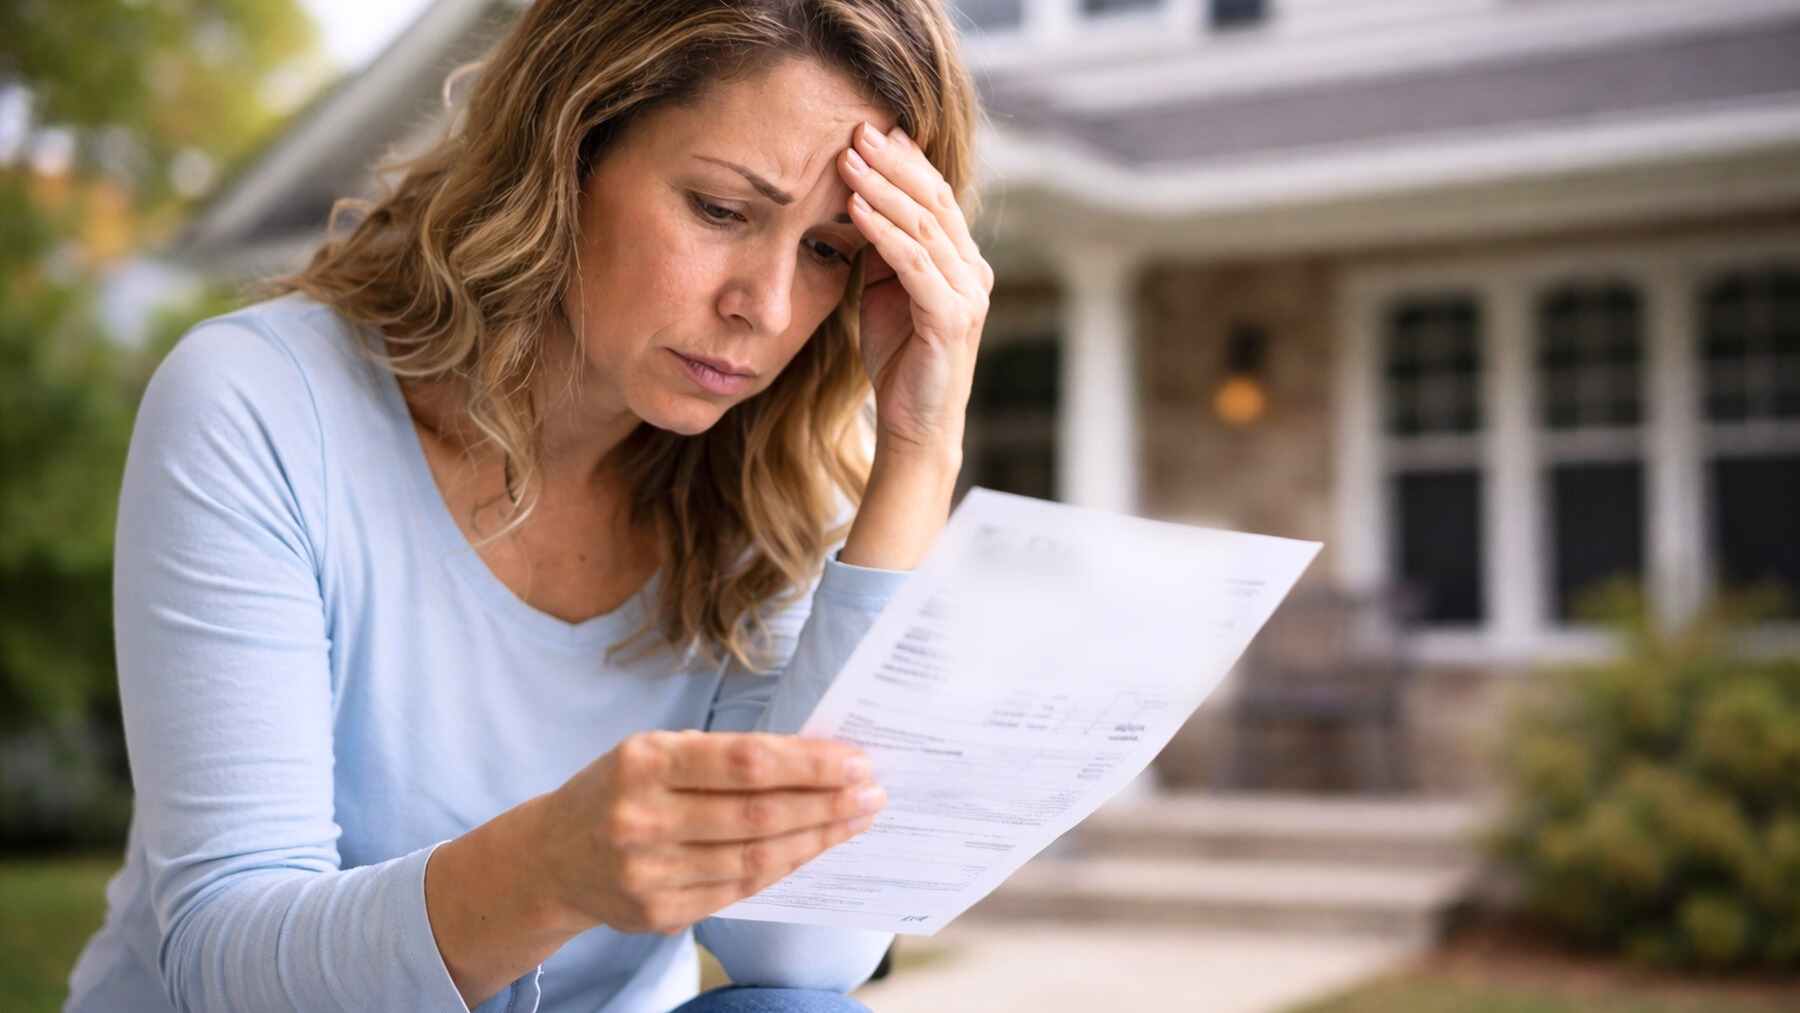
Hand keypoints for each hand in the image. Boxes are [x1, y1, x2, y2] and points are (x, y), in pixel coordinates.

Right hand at [537, 730, 885, 934]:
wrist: (550, 857)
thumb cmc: (620, 789)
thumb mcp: (656, 752)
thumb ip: (724, 757)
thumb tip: (818, 760)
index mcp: (644, 762)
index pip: (745, 762)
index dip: (808, 764)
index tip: (856, 761)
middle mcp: (641, 818)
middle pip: (758, 815)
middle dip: (826, 803)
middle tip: (873, 792)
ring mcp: (648, 873)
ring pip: (755, 858)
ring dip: (816, 838)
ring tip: (855, 819)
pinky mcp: (658, 913)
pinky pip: (739, 890)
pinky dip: (784, 867)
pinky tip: (813, 849)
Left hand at [838, 121, 992, 455]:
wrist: (914, 425)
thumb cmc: (898, 358)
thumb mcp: (885, 290)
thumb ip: (883, 248)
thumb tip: (859, 196)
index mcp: (962, 261)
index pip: (937, 196)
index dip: (905, 160)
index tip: (870, 129)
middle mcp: (973, 271)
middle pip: (934, 201)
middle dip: (893, 163)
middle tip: (857, 130)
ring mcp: (968, 294)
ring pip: (924, 226)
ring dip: (882, 189)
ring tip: (846, 160)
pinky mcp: (951, 319)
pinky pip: (914, 264)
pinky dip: (884, 233)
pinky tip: (856, 209)